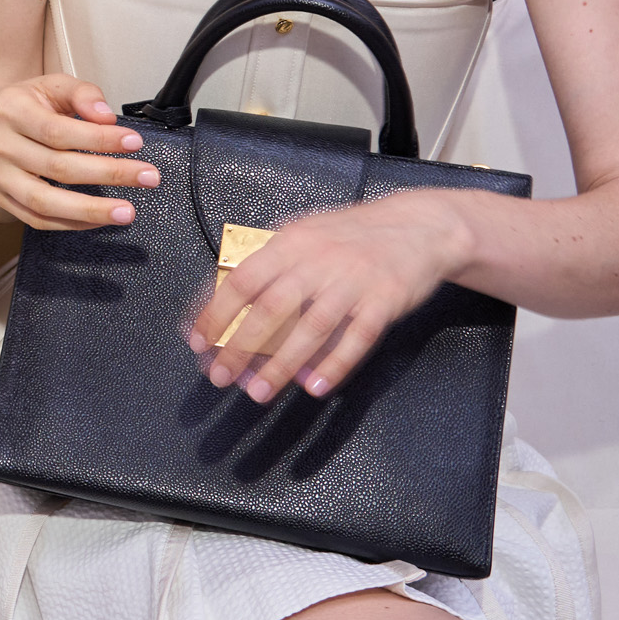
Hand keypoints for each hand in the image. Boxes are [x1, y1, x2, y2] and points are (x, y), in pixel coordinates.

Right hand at [0, 75, 156, 229]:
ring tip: (125, 211)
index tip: (133, 143)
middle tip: (146, 176)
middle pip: (57, 167)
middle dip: (109, 173)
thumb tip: (106, 117)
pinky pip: (37, 220)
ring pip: (44, 202)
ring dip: (90, 210)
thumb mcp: (50, 85)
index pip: (58, 130)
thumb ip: (81, 93)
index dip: (99, 139)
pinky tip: (98, 220)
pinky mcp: (0, 199)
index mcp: (10, 110)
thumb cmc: (21, 105)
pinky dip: (71, 224)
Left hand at [187, 188, 474, 404]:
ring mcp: (354, 280)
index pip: (244, 278)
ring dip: (281, 365)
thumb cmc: (352, 235)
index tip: (198, 341)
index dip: (216, 311)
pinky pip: (358, 338)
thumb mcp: (305, 234)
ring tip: (259, 393)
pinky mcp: (386, 300)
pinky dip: (335, 365)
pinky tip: (314, 387)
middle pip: (271, 308)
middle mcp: (320, 259)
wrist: (420, 226)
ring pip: (311, 328)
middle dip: (240, 346)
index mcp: (292, 241)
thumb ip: (269, 263)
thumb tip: (223, 298)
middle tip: (220, 377)